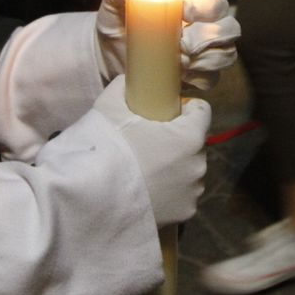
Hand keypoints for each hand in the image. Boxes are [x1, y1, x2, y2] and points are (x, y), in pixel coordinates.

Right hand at [92, 76, 209, 227]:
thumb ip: (124, 88)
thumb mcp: (110, 105)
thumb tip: (128, 81)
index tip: (164, 113)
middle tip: (147, 145)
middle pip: (194, 143)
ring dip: (176, 169)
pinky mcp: (185, 214)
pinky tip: (147, 193)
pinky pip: (182, 196)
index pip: (202, 111)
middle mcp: (199, 164)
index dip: (184, 109)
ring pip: (190, 171)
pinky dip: (170, 194)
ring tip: (145, 173)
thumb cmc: (106, 147)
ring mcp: (193, 191)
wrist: (91, 198)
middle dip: (177, 141)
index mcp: (189, 136)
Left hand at [94, 0, 241, 89]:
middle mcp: (203, 25)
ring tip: (179, 61)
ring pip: (226, 55)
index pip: (216, 3)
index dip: (206, 9)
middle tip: (182, 45)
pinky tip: (180, 75)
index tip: (184, 15)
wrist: (109, 54)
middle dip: (208, 38)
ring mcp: (203, 52)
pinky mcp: (196, 76)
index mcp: (191, 1)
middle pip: (230, 29)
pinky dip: (198, 79)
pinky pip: (211, 80)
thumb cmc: (117, 20)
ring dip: (205, 60)